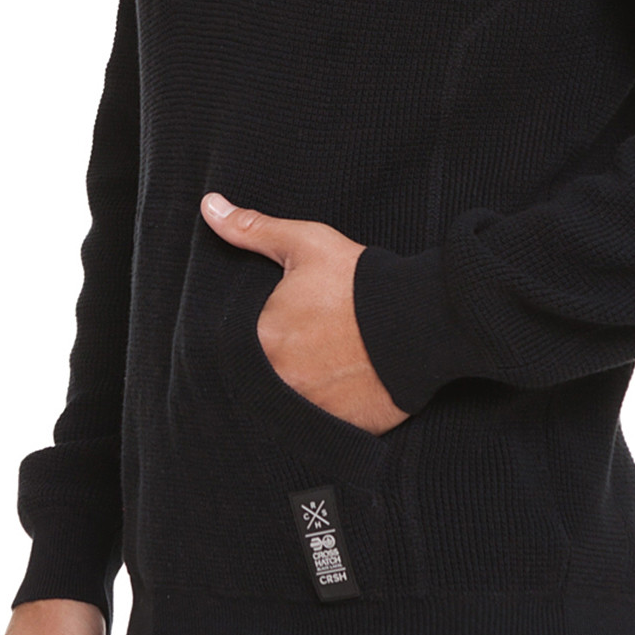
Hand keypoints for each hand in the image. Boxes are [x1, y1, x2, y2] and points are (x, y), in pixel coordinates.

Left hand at [201, 192, 410, 435]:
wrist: (424, 316)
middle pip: (265, 378)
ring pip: (293, 404)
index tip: (285, 328)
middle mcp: (280, 382)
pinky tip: (346, 386)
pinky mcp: (345, 429)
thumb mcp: (306, 244)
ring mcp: (312, 409)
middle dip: (281, 365)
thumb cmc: (361, 279)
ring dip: (303, 389)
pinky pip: (326, 424)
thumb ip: (253, 230)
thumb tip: (210, 206)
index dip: (261, 338)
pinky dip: (332, 409)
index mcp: (263, 339)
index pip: (238, 348)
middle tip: (310, 347)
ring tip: (327, 366)